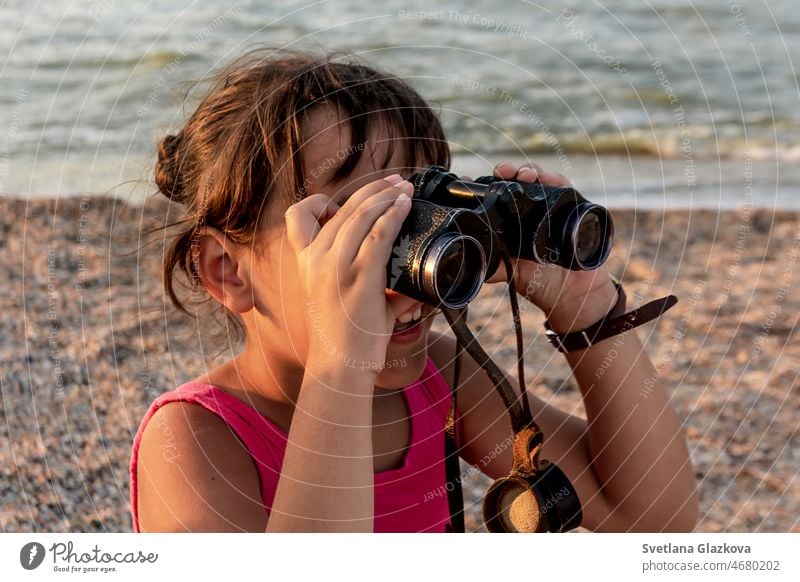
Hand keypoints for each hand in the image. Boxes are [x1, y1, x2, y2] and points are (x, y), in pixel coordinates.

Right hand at [284, 175, 412, 374]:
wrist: (340, 365)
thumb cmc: (343, 335)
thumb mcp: (336, 296)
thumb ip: (357, 274)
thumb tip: (403, 271)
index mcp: (304, 262)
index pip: (297, 216)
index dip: (319, 201)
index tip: (343, 202)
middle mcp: (316, 259)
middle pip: (341, 207)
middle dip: (371, 189)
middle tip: (394, 181)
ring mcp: (337, 266)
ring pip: (362, 214)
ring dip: (386, 195)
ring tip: (403, 188)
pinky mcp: (361, 276)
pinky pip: (380, 233)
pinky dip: (394, 214)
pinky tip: (405, 206)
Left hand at [482, 162, 617, 332]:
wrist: (573, 294)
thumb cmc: (541, 283)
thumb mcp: (512, 273)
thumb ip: (492, 266)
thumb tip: (468, 262)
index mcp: (512, 221)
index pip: (496, 194)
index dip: (484, 183)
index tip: (471, 179)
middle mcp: (530, 210)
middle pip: (516, 180)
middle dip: (508, 171)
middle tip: (502, 173)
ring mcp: (550, 206)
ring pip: (538, 179)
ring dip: (529, 171)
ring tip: (523, 175)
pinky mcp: (571, 207)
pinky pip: (565, 187)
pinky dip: (556, 179)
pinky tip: (549, 180)